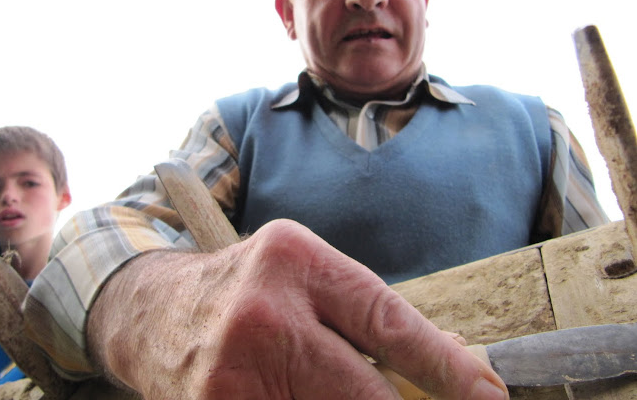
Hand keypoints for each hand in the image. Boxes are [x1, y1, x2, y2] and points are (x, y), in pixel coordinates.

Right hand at [88, 219, 507, 399]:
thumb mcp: (307, 273)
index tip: (488, 395)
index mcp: (295, 261)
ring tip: (333, 382)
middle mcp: (264, 315)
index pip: (388, 321)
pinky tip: (307, 393)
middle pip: (366, 393)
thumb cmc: (248, 287)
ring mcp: (235, 376)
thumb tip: (450, 363)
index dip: (446, 367)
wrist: (158, 312)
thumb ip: (367, 315)